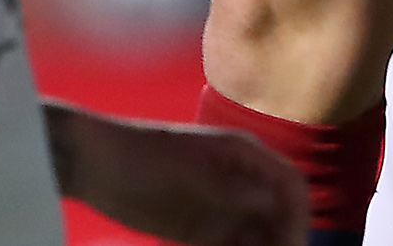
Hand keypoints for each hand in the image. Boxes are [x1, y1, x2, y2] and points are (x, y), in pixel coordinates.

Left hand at [47, 105, 302, 245]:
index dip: (299, 221)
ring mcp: (218, 205)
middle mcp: (239, 181)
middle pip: (277, 218)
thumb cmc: (144, 158)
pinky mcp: (196, 228)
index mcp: (244, 156)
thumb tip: (276, 201)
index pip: (291, 189)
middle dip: (280, 244)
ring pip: (254, 239)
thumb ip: (233, 187)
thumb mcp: (190, 173)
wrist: (93, 162)